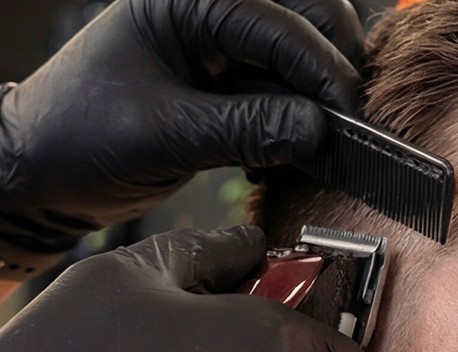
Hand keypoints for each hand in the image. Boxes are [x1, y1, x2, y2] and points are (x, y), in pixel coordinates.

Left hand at [0, 0, 361, 266]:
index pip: (280, 22)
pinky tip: (282, 154)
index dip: (323, 72)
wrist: (44, 166)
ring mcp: (220, 44)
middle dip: (332, 72)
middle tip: (346, 130)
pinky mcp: (225, 82)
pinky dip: (297, 121)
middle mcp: (210, 10)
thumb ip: (245, 127)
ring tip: (309, 148)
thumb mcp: (165, 135)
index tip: (349, 122)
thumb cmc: (80, 136)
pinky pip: (283, 91)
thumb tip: (318, 130)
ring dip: (317, 99)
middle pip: (307, 19)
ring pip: (301, 56)